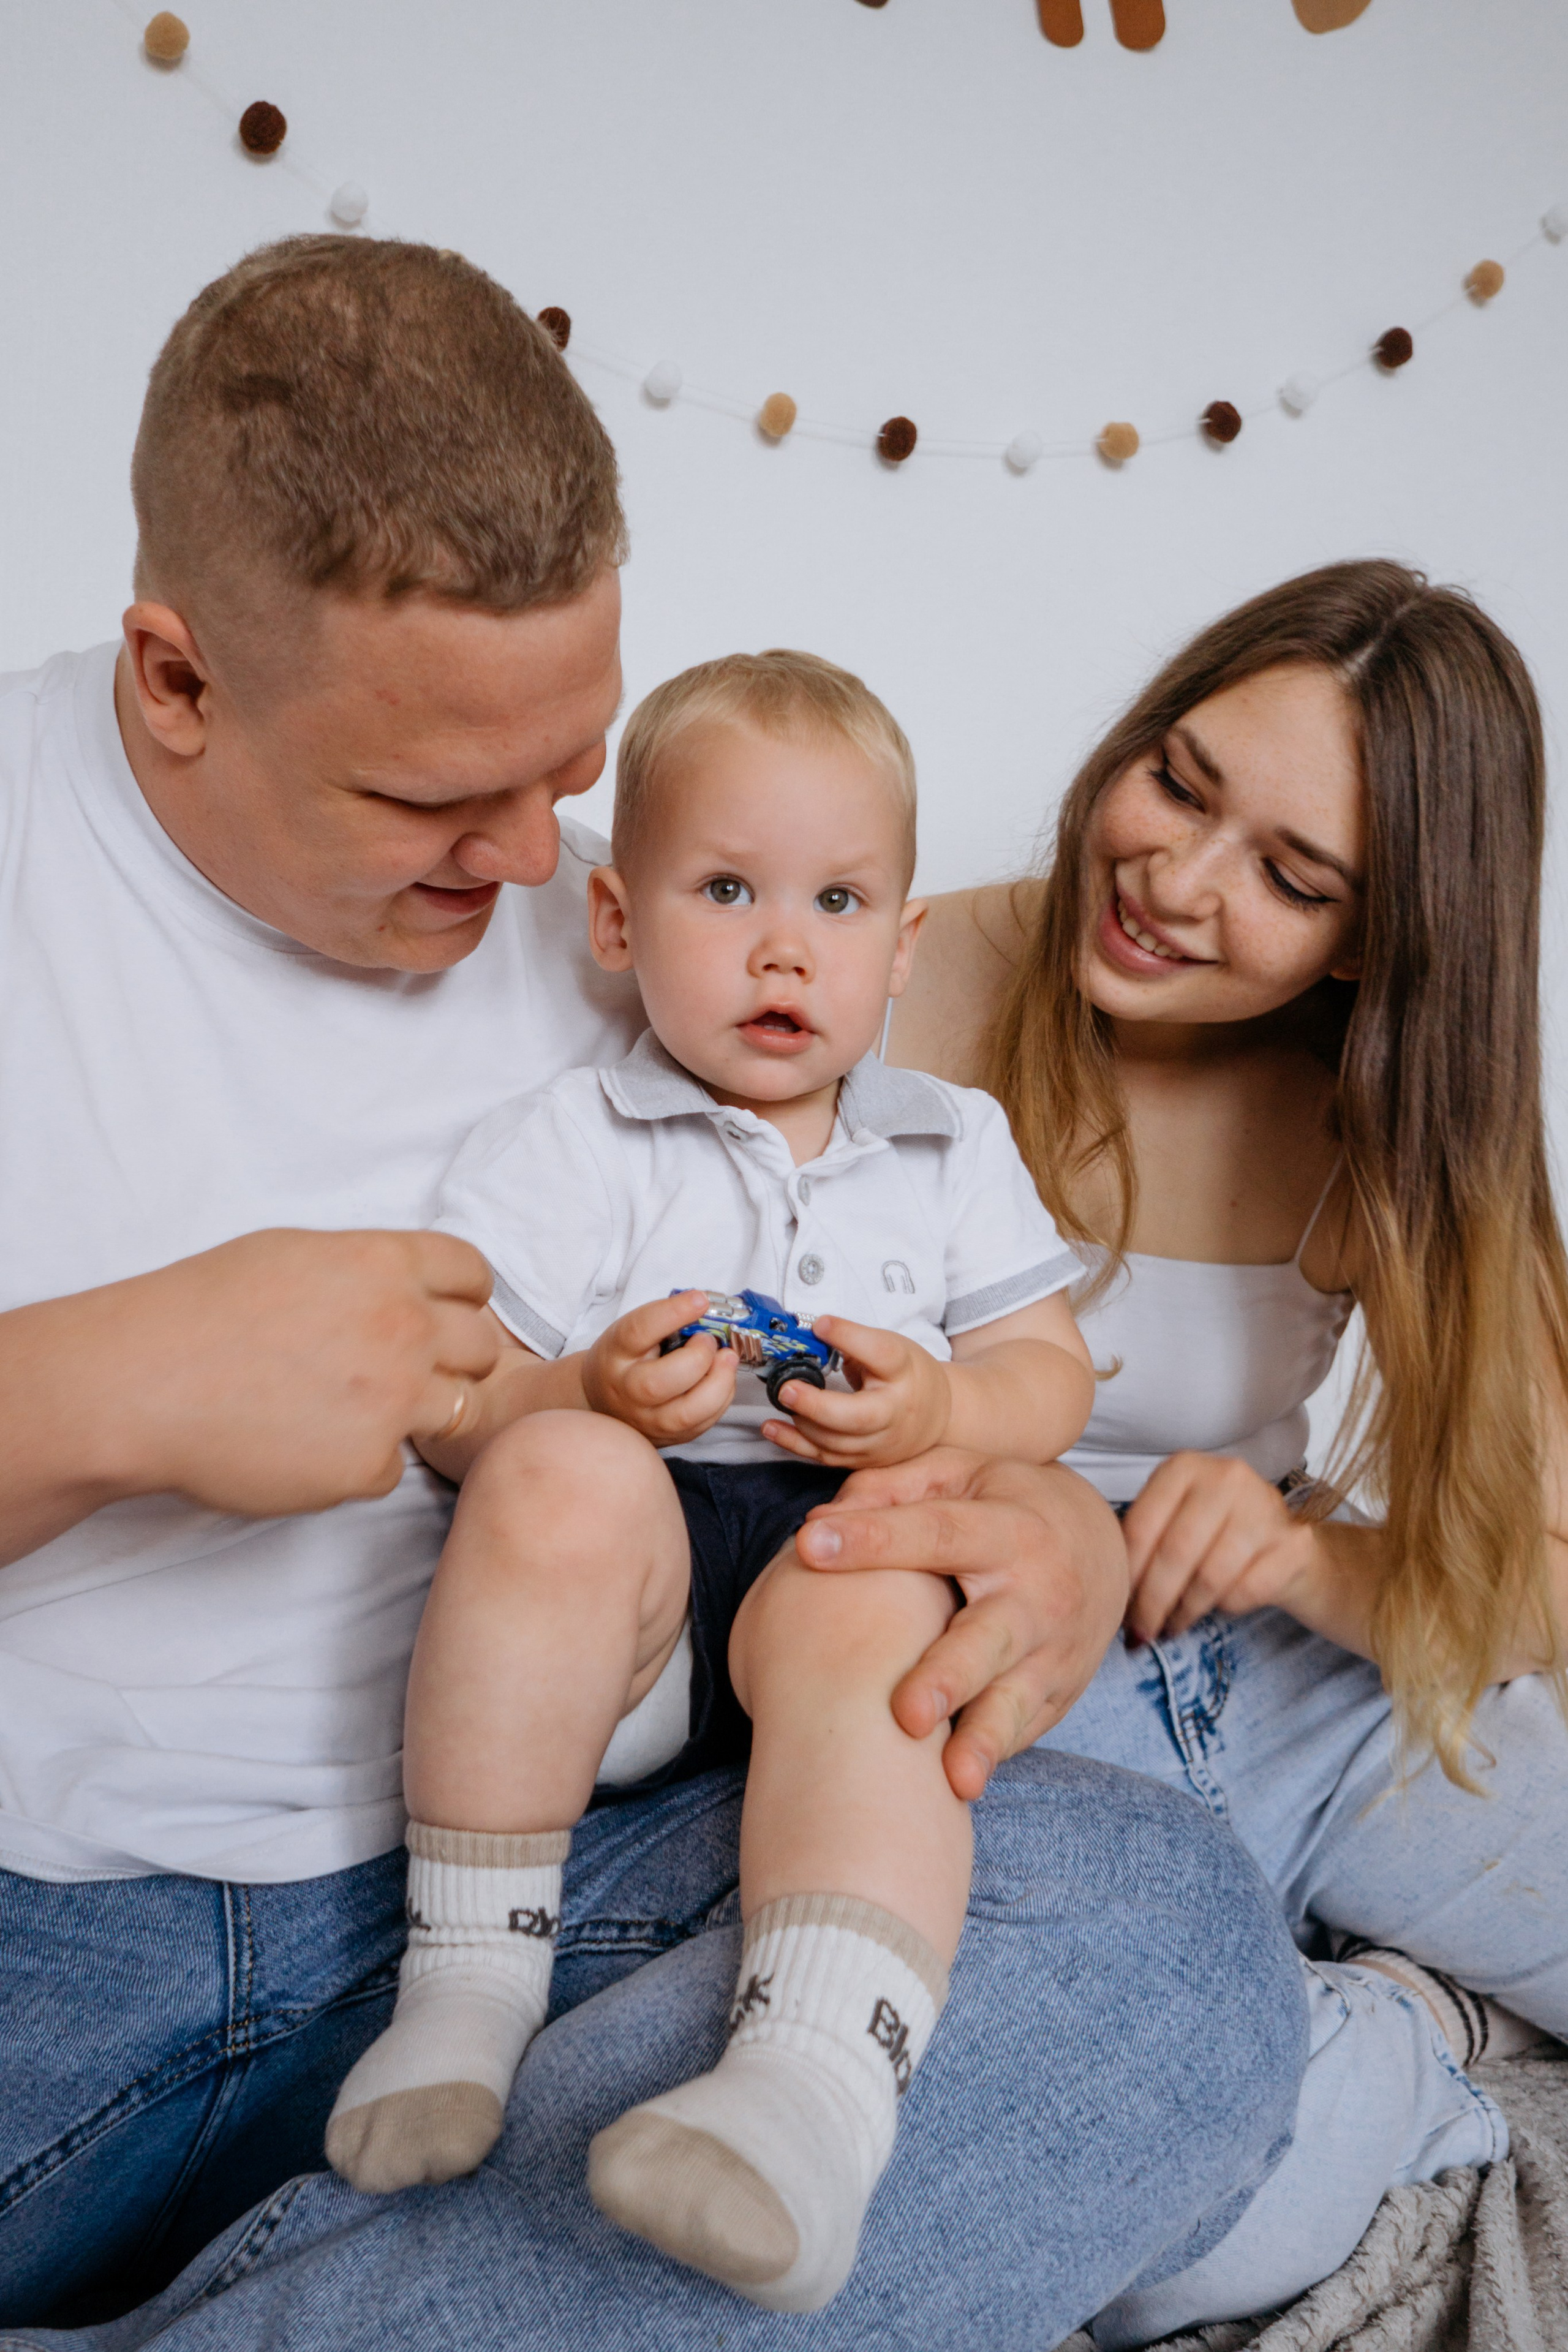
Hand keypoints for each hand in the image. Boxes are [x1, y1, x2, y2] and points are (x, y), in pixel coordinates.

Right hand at [33, 1229, 500, 1533]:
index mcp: (384, 1265)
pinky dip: (361, 1463)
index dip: (465, 1296)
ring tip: (352, 1409)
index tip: (447, 1312)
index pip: (474, 1273)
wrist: (143, 1383)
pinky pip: (393, 1467)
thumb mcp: (294, 1254)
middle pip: (483, 1346)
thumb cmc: (200, 1311)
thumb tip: (402, 1284)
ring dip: (417, 1412)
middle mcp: (403, 1328)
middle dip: (453, 1357)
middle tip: (400, 1371)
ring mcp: (392, 1400)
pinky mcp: (368, 1465)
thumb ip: (366, 1268)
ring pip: (455, 1409)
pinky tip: (307, 1446)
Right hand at [582, 1291, 737, 1445]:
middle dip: (697, 1358)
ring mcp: (647, 1420)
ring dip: (719, 1383)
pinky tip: (722, 1379)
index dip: (673, 1313)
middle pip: (658, 1383)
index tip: (700, 1300)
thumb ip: (665, 1321)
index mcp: (616, 1353)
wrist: (603, 1397)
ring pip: (686, 1413)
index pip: (639, 1331)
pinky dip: (722, 1398)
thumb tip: (708, 1310)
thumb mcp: (632, 1330)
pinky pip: (703, 1423)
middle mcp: (627, 1391)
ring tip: (727, 1359)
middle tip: (710, 1341)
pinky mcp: (669, 1437)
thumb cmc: (625, 1357)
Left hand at [762, 1315, 950, 1466]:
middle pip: (857, 1416)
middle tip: (787, 1388)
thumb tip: (811, 1332)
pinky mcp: (864, 1460)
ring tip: (781, 1399)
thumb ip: (856, 1342)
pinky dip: (794, 1444)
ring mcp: (880, 1442)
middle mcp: (895, 1412)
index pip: (881, 1354)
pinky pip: (825, 1458)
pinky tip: (772, 1428)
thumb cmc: (908, 1375)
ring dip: (803, 1422)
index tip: (820, 1324)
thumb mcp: (892, 1347)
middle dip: (818, 1406)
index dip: (849, 1337)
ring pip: (836, 1442)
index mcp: (904, 1372)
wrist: (938, 1415)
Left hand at [794, 1449, 1126, 1799]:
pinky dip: (993, 1755)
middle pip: (988, 1639)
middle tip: (904, 1712)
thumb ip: (893, 1489)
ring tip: (955, 1779)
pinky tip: (958, 1788)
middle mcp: (1036, 1594)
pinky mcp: (1057, 1696)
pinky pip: (1023, 1729)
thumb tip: (821, 1520)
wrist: (1106, 1549)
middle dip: (948, 1676)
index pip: (935, 1532)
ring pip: (1014, 1701)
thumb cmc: (1006, 1506)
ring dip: (983, 1739)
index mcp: (1006, 1529)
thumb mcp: (962, 1474)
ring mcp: (1052, 1653)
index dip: (874, 1537)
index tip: (807, 1544)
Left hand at [1122, 1452, 1317, 1644]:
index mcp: (1184, 1467)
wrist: (1285, 1541)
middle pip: (1175, 1553)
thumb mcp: (1174, 1519)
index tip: (1117, 1605)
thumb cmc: (1214, 1532)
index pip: (1143, 1527)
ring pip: (1210, 1576)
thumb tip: (1108, 1592)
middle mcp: (1226, 1477)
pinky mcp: (1294, 1543)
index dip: (1127, 1574)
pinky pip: (1246, 1591)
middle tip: (1141, 1631)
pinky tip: (1218, 1608)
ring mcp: (1265, 1507)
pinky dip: (1225, 1608)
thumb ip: (1144, 1540)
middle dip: (1152, 1602)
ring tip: (1172, 1626)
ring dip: (1185, 1612)